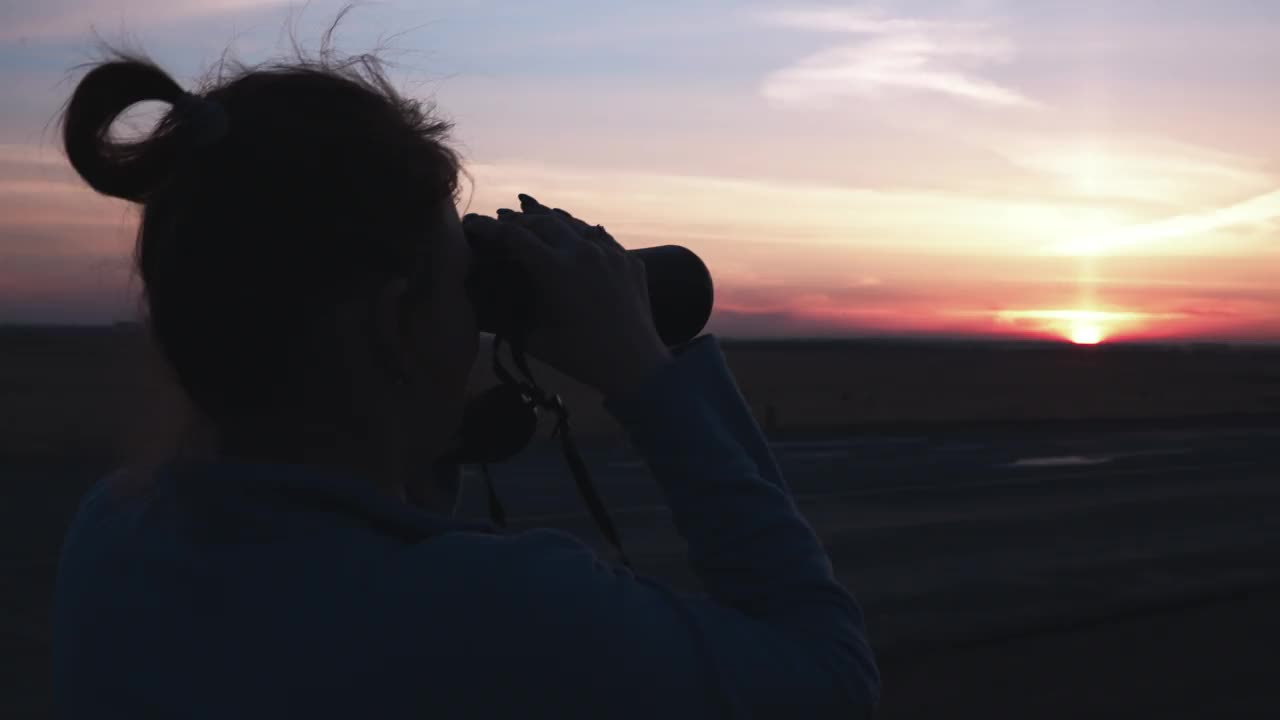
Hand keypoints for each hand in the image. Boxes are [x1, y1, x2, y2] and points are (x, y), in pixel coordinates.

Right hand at [464, 195, 671, 396]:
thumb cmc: (581, 358)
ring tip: (533, 220)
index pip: (515, 237)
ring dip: (549, 221)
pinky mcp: (629, 260)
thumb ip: (506, 317)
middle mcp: (584, 253)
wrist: (636, 365)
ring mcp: (610, 253)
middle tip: (502, 223)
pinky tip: (572, 237)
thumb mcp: (535, 339)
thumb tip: (481, 304)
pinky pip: (600, 237)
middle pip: (543, 221)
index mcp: (558, 270)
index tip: (473, 224)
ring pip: (574, 224)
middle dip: (519, 220)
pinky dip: (579, 233)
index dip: (489, 228)